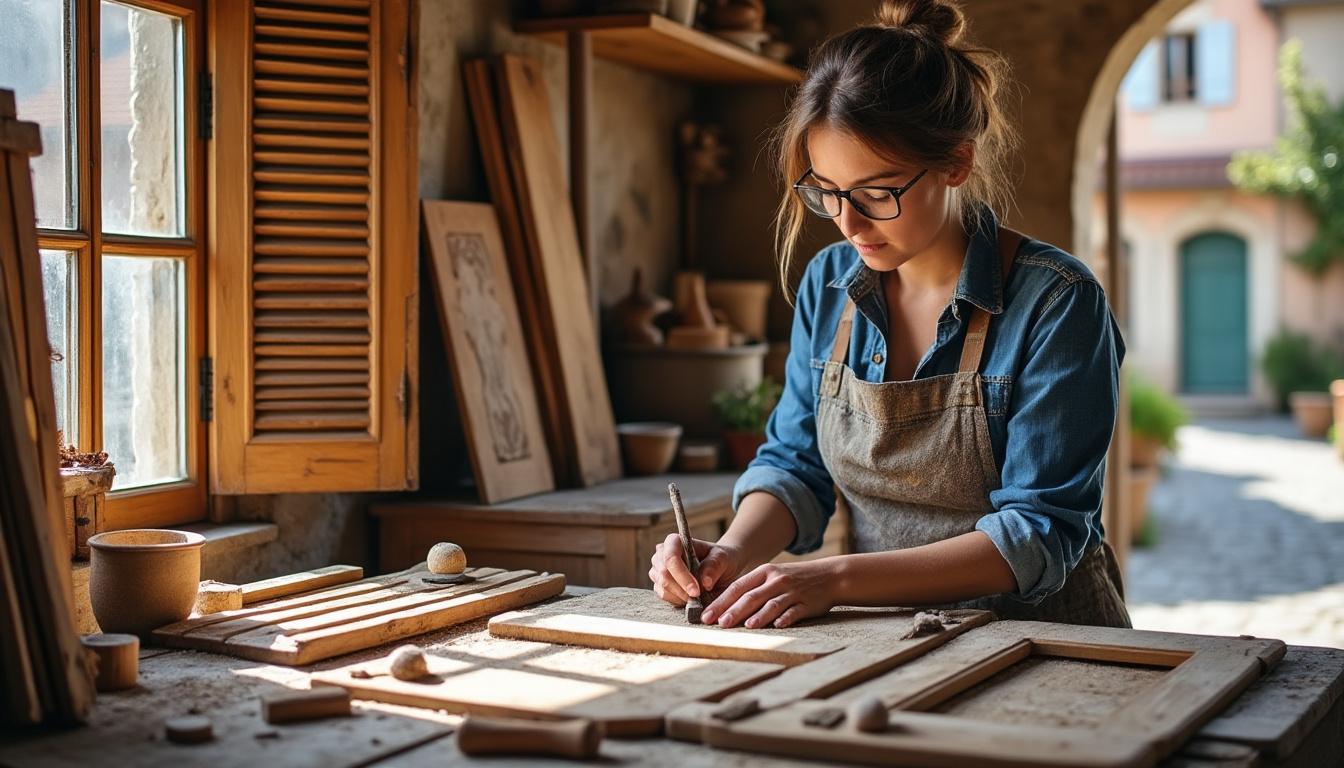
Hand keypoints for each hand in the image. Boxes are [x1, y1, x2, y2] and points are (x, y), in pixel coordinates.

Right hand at [649, 533, 744, 606]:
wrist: (721, 570)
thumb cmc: (719, 559)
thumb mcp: (722, 558)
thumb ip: (714, 566)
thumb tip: (704, 582)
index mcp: (675, 541)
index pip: (670, 557)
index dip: (681, 574)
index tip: (697, 590)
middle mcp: (662, 554)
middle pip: (663, 573)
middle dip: (682, 589)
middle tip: (699, 597)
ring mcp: (658, 571)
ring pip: (662, 587)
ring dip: (681, 596)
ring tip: (698, 597)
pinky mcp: (660, 586)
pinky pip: (664, 596)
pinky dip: (678, 601)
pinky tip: (691, 598)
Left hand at [700, 559, 836, 628]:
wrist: (829, 576)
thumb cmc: (794, 579)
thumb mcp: (772, 577)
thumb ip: (752, 589)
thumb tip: (724, 607)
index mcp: (764, 572)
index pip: (737, 587)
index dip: (721, 602)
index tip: (706, 616)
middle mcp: (776, 580)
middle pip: (751, 596)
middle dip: (734, 610)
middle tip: (719, 624)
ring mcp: (792, 592)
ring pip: (772, 604)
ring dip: (759, 616)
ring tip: (745, 626)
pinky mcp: (807, 603)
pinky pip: (795, 611)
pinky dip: (786, 618)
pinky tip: (778, 626)